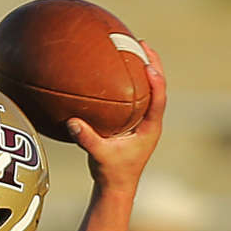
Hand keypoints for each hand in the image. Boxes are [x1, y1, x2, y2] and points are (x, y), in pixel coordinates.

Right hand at [67, 42, 166, 195]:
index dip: (156, 81)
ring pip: (148, 90)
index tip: (148, 64)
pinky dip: (129, 84)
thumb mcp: (99, 156)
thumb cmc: (112, 172)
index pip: (159, 99)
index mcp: (150, 128)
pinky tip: (115, 75)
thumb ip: (87, 139)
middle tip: (142, 44)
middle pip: (158, 87)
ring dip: (143, 70)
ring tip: (134, 50)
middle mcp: (150, 121)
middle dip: (152, 64)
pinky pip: (135, 98)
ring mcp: (143, 122)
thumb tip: (71, 121)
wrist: (117, 186)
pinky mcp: (134, 124)